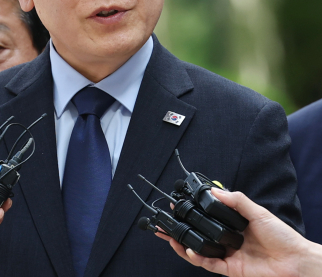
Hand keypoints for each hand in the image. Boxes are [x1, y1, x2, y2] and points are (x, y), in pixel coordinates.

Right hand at [158, 188, 308, 276]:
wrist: (296, 261)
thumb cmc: (282, 236)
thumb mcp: (258, 212)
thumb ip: (236, 201)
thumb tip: (214, 191)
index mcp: (232, 226)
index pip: (206, 218)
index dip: (190, 213)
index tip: (175, 205)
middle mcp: (227, 241)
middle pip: (197, 235)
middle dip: (179, 230)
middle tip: (163, 224)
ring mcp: (227, 255)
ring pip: (198, 250)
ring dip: (182, 244)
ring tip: (169, 237)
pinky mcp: (231, 269)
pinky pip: (209, 264)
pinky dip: (197, 258)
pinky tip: (188, 250)